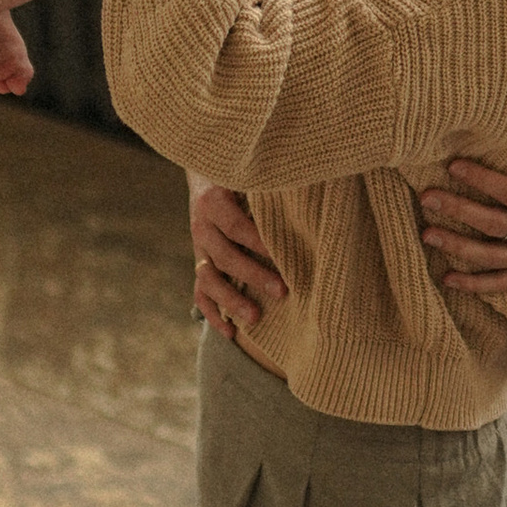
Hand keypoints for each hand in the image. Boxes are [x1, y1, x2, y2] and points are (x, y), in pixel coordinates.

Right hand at [189, 179, 285, 342]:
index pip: (235, 226)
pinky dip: (213, 314)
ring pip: (208, 279)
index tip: (283, 254)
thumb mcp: (250, 174)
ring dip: (231, 300)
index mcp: (214, 201)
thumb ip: (268, 184)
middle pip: (224, 257)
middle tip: (282, 292)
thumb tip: (307, 189)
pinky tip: (230, 332)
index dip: (258, 242)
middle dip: (253, 276)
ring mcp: (199, 248)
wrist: (207, 174)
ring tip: (256, 318)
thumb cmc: (242, 174)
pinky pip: (200, 293)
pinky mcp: (200, 263)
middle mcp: (202, 226)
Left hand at [420, 145, 506, 292]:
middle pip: (493, 225)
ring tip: (427, 233)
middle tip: (427, 196)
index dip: (482, 179)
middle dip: (458, 210)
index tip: (454, 164)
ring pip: (491, 258)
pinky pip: (503, 283)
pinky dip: (475, 285)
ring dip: (457, 246)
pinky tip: (449, 279)